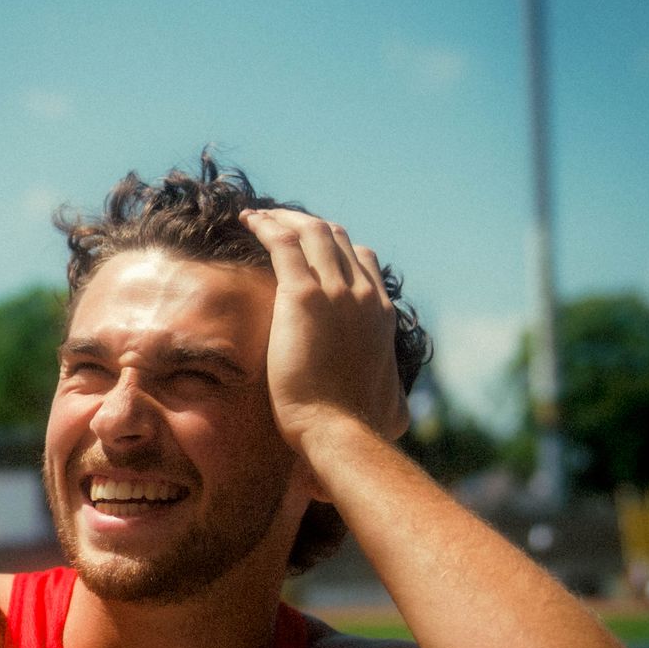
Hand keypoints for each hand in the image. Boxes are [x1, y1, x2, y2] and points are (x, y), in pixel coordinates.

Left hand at [243, 207, 409, 454]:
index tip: (306, 251)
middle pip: (336, 238)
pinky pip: (284, 244)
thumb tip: (400, 412)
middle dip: (305, 225)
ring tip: (258, 217)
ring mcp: (337, 292)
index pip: (362, 260)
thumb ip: (394, 394)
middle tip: (275, 226)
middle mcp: (363, 294)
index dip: (333, 248)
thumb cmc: (360, 429)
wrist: (340, 430)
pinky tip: (248, 221)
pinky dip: (266, 226)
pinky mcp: (304, 296)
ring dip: (283, 219)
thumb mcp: (393, 407)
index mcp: (381, 313)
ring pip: (311, 232)